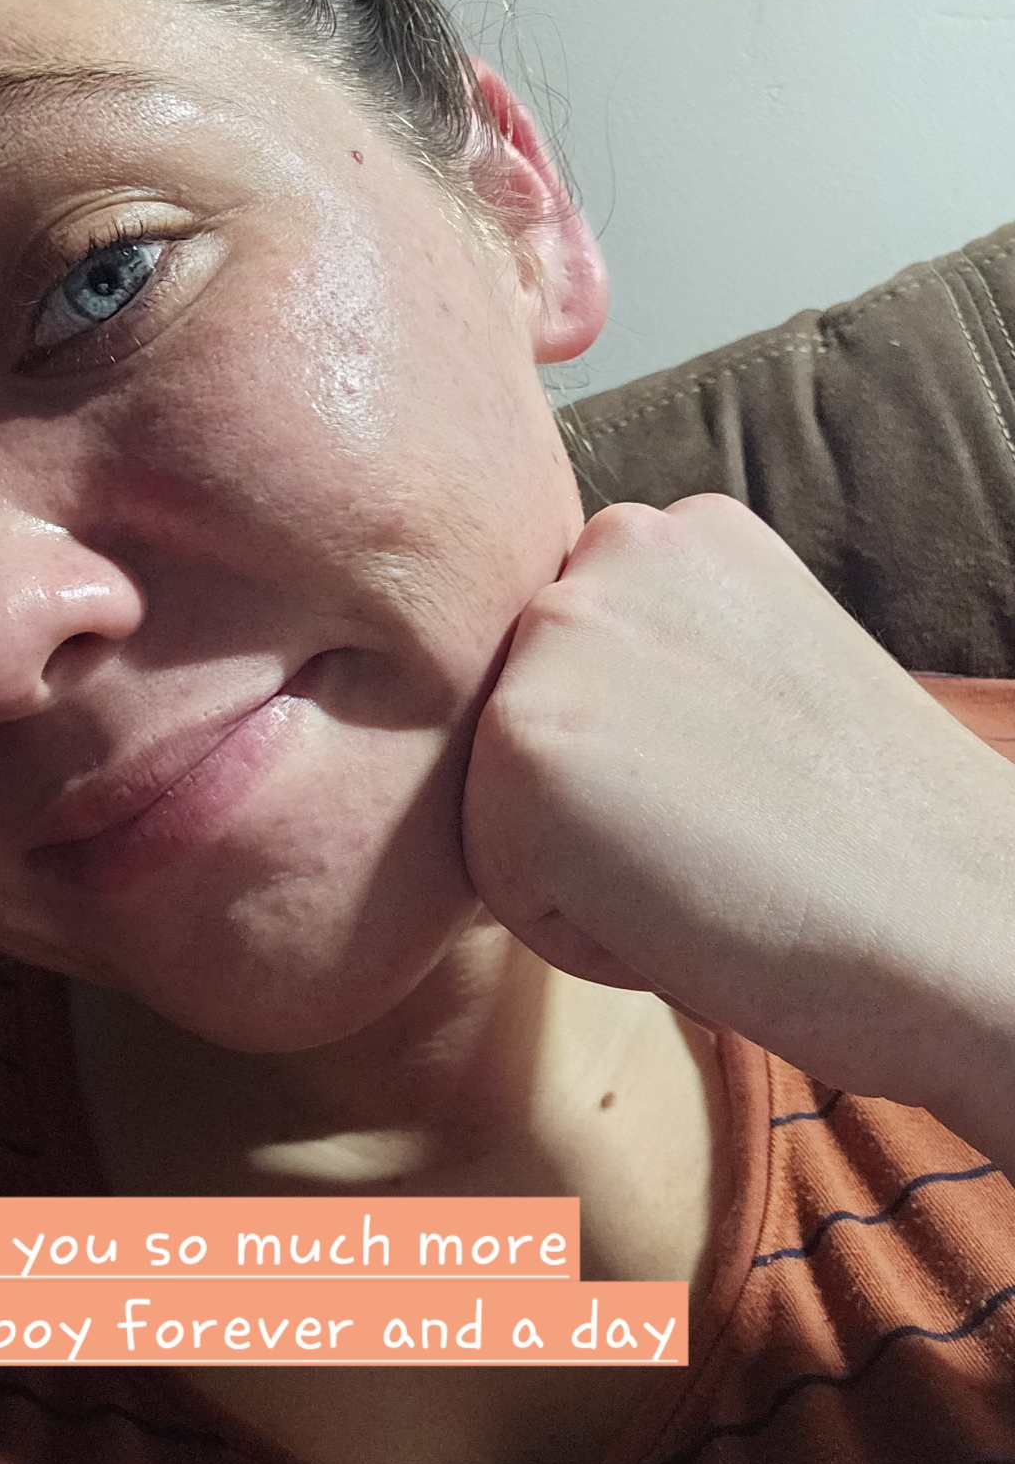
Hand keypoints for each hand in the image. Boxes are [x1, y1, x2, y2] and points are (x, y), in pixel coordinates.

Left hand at [462, 495, 1014, 1159]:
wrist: (972, 930)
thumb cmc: (880, 842)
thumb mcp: (757, 681)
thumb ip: (652, 660)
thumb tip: (561, 712)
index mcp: (678, 533)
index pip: (566, 673)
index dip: (643, 764)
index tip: (740, 787)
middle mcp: (613, 547)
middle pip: (520, 722)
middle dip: (596, 803)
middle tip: (730, 832)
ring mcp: (562, 634)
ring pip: (497, 801)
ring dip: (579, 864)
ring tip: (709, 865)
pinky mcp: (525, 741)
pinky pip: (497, 880)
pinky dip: (575, 930)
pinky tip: (687, 906)